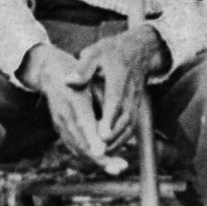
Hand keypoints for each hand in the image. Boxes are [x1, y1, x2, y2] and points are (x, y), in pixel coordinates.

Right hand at [22, 44, 125, 173]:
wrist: (52, 73)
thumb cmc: (80, 75)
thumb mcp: (93, 81)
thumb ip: (102, 101)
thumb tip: (111, 125)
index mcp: (74, 100)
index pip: (83, 123)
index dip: (92, 138)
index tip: (101, 152)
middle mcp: (64, 115)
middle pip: (81, 143)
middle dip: (101, 158)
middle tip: (120, 167)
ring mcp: (60, 125)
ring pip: (78, 149)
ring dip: (98, 162)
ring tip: (118, 168)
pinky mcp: (59, 130)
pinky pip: (74, 148)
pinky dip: (89, 157)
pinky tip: (106, 161)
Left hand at [72, 25, 168, 154]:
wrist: (137, 49)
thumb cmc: (111, 51)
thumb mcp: (94, 53)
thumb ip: (83, 69)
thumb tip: (69, 81)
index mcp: (118, 77)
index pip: (115, 101)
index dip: (109, 120)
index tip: (102, 136)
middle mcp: (130, 91)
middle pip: (125, 118)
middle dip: (113, 138)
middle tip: (99, 154)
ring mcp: (136, 100)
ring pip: (130, 125)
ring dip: (117, 142)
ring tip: (101, 156)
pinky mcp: (136, 106)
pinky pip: (131, 126)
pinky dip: (121, 139)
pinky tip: (108, 148)